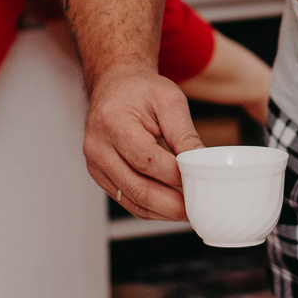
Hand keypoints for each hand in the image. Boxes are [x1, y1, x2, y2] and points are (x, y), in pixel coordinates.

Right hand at [81, 59, 199, 220]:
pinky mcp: (99, 175)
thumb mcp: (169, 100)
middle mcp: (98, 146)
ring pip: (131, 199)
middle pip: (137, 187)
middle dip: (170, 204)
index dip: (175, 176)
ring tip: (187, 212)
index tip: (199, 182)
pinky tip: (169, 209)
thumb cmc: (141, 89)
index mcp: (113, 122)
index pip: (147, 160)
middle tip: (197, 209)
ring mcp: (95, 164)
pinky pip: (125, 199)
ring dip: (161, 212)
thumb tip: (202, 165)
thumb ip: (185, 134)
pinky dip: (149, 209)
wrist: (115, 85)